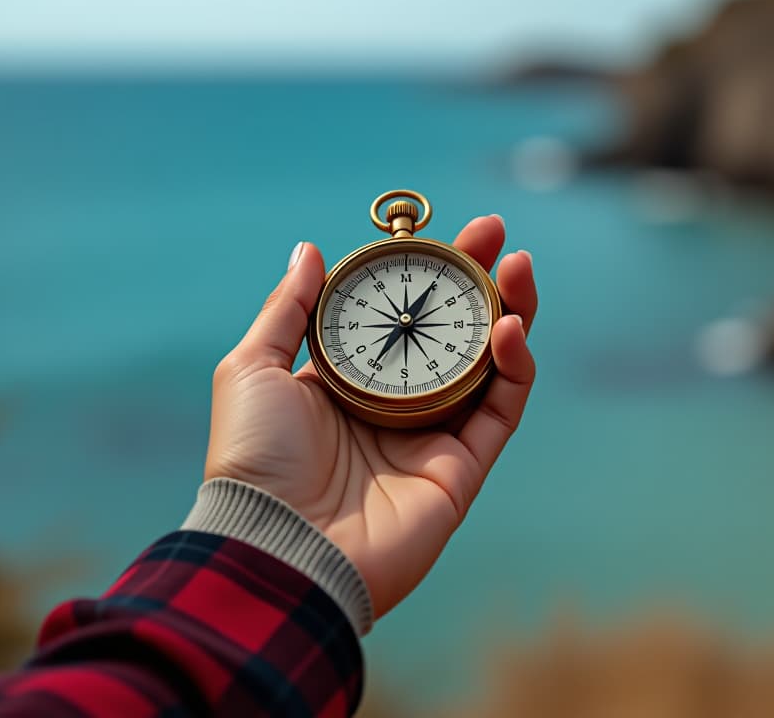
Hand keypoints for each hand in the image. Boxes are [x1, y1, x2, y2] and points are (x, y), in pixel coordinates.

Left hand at [205, 216, 536, 617]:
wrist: (275, 543)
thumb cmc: (254, 457)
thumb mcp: (254, 367)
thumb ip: (288, 308)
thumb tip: (309, 249)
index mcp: (350, 380)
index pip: (400, 314)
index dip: (425, 273)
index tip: (444, 231)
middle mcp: (396, 405)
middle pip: (452, 332)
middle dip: (479, 281)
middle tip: (497, 234)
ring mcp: (432, 437)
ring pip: (489, 366)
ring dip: (512, 312)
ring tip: (520, 268)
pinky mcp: (461, 470)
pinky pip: (501, 410)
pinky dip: (515, 367)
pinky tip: (510, 326)